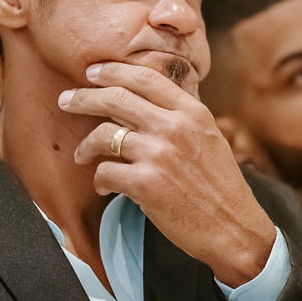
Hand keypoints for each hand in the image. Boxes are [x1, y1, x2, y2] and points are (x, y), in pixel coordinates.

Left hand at [61, 61, 275, 286]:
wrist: (234, 229)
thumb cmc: (222, 189)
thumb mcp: (212, 140)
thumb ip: (183, 119)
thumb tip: (147, 104)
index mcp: (193, 113)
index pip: (145, 78)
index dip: (112, 71)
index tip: (93, 72)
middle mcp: (175, 127)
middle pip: (115, 98)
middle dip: (83, 97)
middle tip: (66, 101)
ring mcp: (159, 154)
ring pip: (103, 135)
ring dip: (86, 146)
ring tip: (82, 155)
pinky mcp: (145, 184)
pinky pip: (104, 172)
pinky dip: (99, 181)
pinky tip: (104, 188)